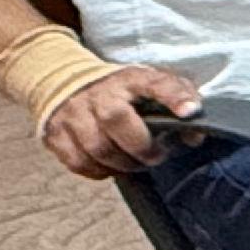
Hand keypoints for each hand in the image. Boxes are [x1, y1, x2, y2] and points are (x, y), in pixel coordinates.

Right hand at [41, 62, 198, 179]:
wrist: (66, 81)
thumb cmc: (122, 91)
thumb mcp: (151, 86)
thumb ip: (179, 104)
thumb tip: (194, 136)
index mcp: (131, 79)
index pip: (156, 83)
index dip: (175, 97)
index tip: (191, 112)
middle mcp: (99, 93)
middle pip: (116, 120)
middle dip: (141, 147)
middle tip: (156, 156)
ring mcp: (73, 113)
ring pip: (96, 148)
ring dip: (122, 164)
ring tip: (134, 163)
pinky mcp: (56, 133)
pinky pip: (78, 162)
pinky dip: (98, 171)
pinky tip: (111, 166)